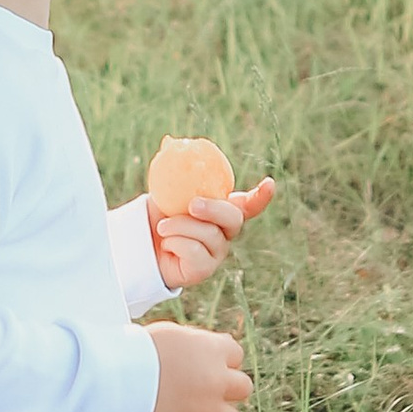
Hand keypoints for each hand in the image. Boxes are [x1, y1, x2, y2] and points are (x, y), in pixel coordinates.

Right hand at [145, 323, 251, 411]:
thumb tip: (203, 348)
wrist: (117, 374)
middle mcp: (216, 379)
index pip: (236, 354)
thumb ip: (194, 343)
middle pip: (243, 388)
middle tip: (204, 390)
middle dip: (226, 390)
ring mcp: (205, 408)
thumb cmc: (137, 348)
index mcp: (212, 349)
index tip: (205, 365)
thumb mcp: (171, 334)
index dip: (221, 360)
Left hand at [152, 176, 275, 290]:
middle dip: (215, 209)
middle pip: (234, 218)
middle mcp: (225, 231)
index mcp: (222, 210)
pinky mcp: (203, 269)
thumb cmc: (159, 215)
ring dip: (180, 226)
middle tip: (192, 204)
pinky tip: (167, 244)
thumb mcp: (165, 190)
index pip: (249, 204)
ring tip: (163, 227)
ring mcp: (217, 252)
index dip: (262, 196)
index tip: (269, 183)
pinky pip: (195, 252)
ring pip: (209, 234)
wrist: (143, 244)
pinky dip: (175, 243)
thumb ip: (173, 170)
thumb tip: (168, 141)